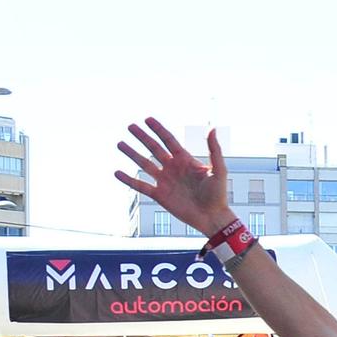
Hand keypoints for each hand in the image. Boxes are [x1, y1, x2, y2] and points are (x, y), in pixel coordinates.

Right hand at [114, 119, 232, 236]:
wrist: (212, 218)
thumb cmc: (218, 195)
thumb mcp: (219, 170)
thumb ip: (214, 150)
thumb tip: (212, 128)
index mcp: (185, 160)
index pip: (169, 141)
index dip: (159, 130)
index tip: (147, 119)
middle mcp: (173, 168)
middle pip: (154, 149)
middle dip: (142, 137)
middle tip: (130, 127)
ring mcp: (165, 181)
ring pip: (144, 164)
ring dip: (132, 154)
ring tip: (120, 144)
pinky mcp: (160, 195)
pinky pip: (141, 186)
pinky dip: (129, 180)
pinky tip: (117, 173)